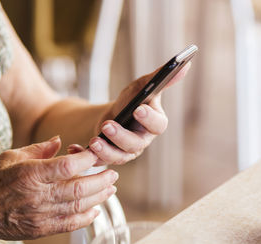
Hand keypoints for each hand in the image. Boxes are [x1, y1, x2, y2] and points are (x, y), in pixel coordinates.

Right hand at [0, 136, 117, 241]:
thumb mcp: (11, 157)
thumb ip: (39, 149)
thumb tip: (60, 140)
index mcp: (31, 173)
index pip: (68, 166)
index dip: (87, 159)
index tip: (96, 154)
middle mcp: (38, 194)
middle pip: (79, 187)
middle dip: (101, 180)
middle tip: (113, 174)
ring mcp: (41, 213)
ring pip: (79, 205)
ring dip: (99, 197)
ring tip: (110, 189)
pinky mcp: (42, 229)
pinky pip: (70, 224)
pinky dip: (86, 218)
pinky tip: (96, 210)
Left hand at [67, 63, 190, 165]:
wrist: (113, 115)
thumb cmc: (130, 101)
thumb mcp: (142, 86)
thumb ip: (162, 78)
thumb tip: (185, 64)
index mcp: (154, 124)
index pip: (157, 125)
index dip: (149, 119)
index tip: (138, 109)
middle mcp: (142, 141)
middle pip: (135, 144)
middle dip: (121, 137)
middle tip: (108, 125)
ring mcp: (126, 153)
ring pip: (118, 157)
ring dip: (105, 150)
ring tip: (93, 142)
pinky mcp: (109, 158)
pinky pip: (99, 161)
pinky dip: (85, 156)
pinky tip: (74, 148)